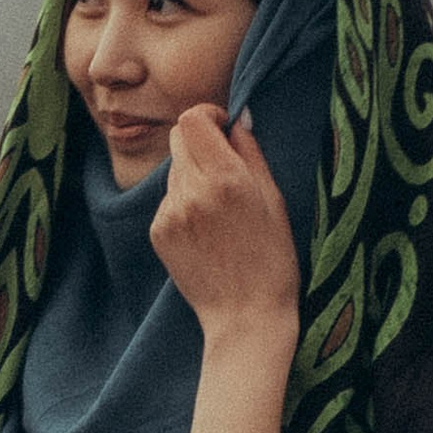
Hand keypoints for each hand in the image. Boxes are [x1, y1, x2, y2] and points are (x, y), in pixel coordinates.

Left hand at [150, 104, 299, 340]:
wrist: (245, 316)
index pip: (193, 118)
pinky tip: (205, 231)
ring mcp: (170, 213)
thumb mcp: (275, 199)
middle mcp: (192, 191)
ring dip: (193, 176)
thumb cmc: (272, 258)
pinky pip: (167, 199)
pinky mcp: (158, 231)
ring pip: (174, 170)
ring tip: (219, 211)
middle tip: (224, 169)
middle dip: (200, 143)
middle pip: (178, 137)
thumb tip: (236, 117)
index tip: (223, 129)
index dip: (208, 116)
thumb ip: (251, 152)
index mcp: (227, 179)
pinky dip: (184, 204)